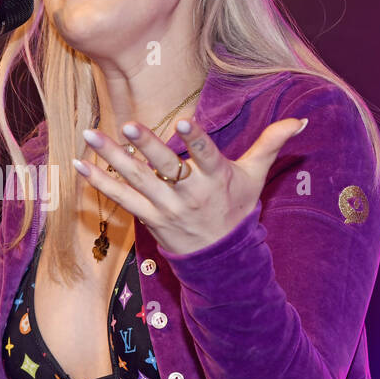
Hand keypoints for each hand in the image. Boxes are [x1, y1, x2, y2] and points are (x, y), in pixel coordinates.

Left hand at [74, 115, 307, 254]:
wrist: (221, 258)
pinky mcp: (148, 218)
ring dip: (111, 158)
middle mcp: (189, 194)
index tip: (182, 120)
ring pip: (136, 181)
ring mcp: (166, 208)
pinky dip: (99, 182)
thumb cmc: (236, 208)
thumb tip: (300, 120)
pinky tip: (78, 164)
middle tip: (128, 124)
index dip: (194, 139)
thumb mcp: (255, 176)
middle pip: (166, 168)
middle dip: (147, 147)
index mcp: (216, 179)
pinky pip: (120, 199)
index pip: (205, 155)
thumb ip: (271, 144)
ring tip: (90, 135)